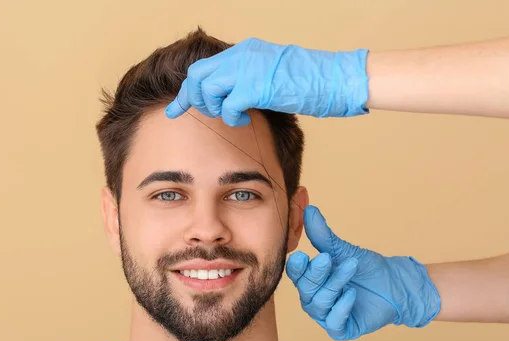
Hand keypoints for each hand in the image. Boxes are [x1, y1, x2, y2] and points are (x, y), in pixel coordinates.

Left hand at [165, 38, 369, 125]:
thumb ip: (247, 79)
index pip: (203, 68)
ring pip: (208, 89)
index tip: (175, 109)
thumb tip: (230, 98)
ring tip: (233, 115)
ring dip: (215, 108)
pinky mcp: (256, 86)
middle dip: (195, 99)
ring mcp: (248, 69)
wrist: (333, 78)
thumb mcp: (270, 74)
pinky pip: (229, 106)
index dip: (187, 91)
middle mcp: (241, 56)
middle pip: (197, 76)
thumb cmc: (308, 81)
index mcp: (244, 52)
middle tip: (207, 114)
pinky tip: (247, 120)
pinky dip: (233, 118)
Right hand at [286, 206, 440, 340]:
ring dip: (334, 285)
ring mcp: (327, 315)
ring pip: (319, 304)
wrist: (396, 285)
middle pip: (305, 288)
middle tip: (327, 258)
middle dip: (316, 273)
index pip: (296, 274)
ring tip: (350, 268)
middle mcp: (314, 298)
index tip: (302, 255)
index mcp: (311, 280)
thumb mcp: (344, 251)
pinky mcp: (342, 329)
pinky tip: (351, 295)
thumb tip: (310, 210)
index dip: (296, 267)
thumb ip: (323, 235)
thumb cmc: (368, 269)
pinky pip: (334, 322)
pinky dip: (341, 308)